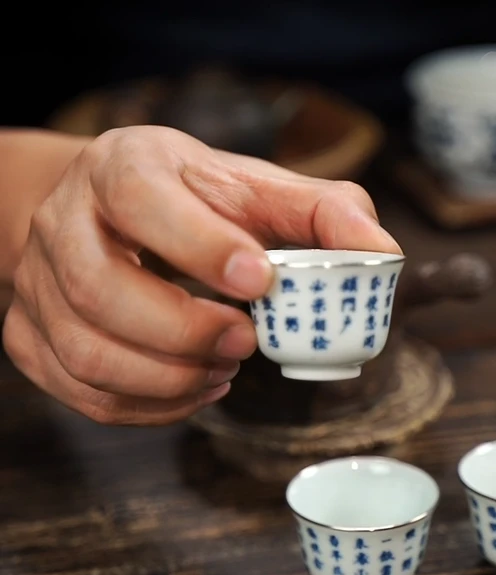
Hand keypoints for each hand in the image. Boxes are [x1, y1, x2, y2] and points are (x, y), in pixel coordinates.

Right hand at [3, 125, 400, 424]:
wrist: (104, 210)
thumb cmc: (190, 199)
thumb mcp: (253, 186)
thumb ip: (321, 211)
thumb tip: (381, 252)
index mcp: (122, 167)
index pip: (143, 199)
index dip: (200, 246)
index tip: (260, 280)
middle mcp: (65, 220)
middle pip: (101, 290)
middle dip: (185, 332)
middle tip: (247, 343)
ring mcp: (37, 281)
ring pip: (87, 352)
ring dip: (167, 379)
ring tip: (223, 368)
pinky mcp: (29, 333)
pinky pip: (80, 391)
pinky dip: (146, 407)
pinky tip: (193, 388)